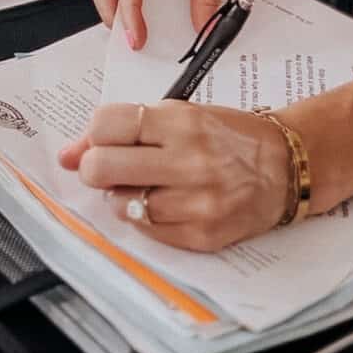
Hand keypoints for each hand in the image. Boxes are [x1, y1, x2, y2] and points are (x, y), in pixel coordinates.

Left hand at [58, 101, 291, 251]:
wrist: (285, 168)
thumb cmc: (227, 136)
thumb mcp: (180, 116)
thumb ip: (125, 129)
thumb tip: (67, 154)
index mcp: (181, 123)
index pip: (107, 125)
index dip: (94, 135)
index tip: (103, 140)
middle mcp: (188, 162)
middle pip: (102, 168)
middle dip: (95, 169)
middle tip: (108, 168)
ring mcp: (196, 203)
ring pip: (120, 204)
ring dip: (121, 196)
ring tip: (145, 185)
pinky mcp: (201, 236)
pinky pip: (146, 231)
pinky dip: (145, 218)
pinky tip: (163, 203)